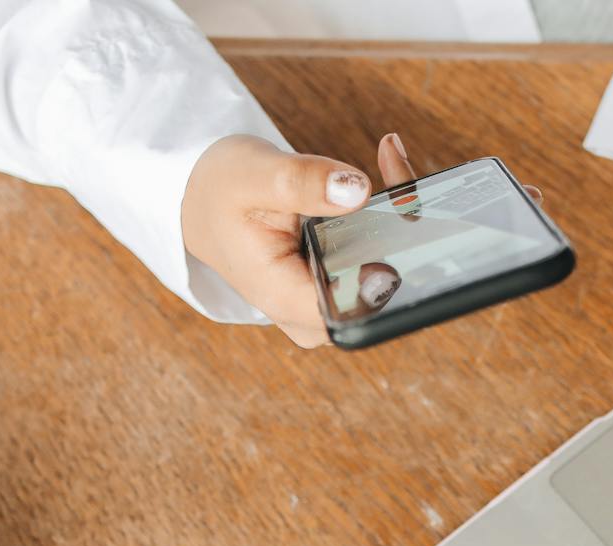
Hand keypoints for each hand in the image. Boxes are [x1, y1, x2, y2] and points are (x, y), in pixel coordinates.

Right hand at [181, 132, 418, 346]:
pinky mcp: (338, 287)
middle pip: (381, 294)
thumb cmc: (221, 190)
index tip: (408, 215)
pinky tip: (389, 170)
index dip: (393, 269)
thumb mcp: (252, 174)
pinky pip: (379, 262)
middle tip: (401, 168)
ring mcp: (326, 305)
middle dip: (403, 233)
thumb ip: (302, 182)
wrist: (204, 201)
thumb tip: (359, 190)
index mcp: (286, 300)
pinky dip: (388, 219)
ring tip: (393, 161)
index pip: (358, 309)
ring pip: (387, 277)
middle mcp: (311, 316)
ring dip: (399, 221)